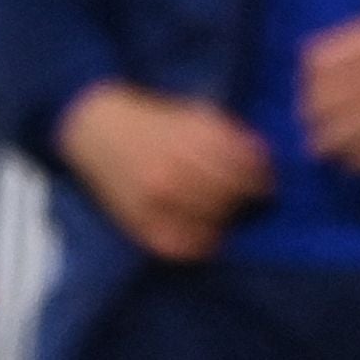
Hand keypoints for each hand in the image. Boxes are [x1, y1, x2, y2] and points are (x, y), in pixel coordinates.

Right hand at [57, 82, 274, 261]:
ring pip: (213, 222)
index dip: (262, 175)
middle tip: (247, 196)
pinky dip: (203, 241)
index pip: (244, 168)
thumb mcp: (191, 113)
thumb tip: (264, 160)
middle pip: (231, 196)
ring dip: (226, 217)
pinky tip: (206, 229)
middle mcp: (171, 172)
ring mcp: (154, 202)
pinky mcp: (140, 224)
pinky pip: (185, 246)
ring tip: (225, 210)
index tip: (266, 179)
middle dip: (245, 196)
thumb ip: (227, 135)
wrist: (93, 129)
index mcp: (186, 139)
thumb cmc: (150, 120)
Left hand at [301, 0, 359, 172]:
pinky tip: (353, 157)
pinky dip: (355, 159)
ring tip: (326, 143)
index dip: (306, 82)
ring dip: (326, 140)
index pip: (312, 70)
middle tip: (313, 120)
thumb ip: (348, 42)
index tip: (310, 89)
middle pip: (319, 106)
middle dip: (311, 114)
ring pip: (338, 136)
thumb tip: (311, 61)